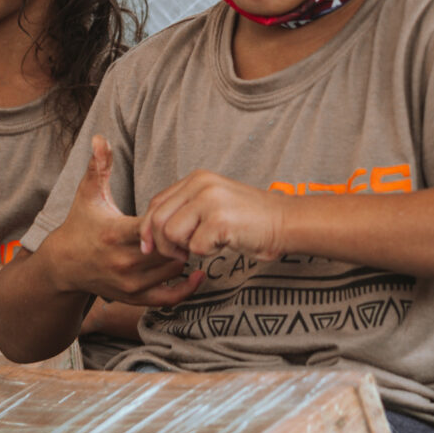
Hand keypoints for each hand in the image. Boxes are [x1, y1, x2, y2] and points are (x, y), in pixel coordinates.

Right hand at [40, 138, 202, 308]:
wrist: (63, 265)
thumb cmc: (80, 225)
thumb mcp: (88, 194)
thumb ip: (98, 166)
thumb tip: (100, 138)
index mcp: (116, 233)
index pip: (155, 226)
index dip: (173, 218)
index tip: (184, 209)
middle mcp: (123, 261)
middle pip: (170, 248)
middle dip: (186, 236)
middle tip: (199, 224)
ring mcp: (129, 283)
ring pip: (173, 270)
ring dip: (188, 256)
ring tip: (196, 240)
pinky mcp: (133, 298)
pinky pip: (168, 299)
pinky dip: (186, 289)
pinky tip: (198, 274)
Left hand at [139, 170, 289, 261]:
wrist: (285, 221)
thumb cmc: (249, 218)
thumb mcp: (212, 203)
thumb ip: (185, 210)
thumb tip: (150, 234)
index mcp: (196, 178)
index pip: (155, 203)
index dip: (148, 229)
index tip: (151, 248)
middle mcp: (201, 184)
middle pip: (157, 220)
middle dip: (162, 245)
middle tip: (180, 254)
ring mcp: (210, 201)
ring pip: (171, 234)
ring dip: (185, 249)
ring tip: (206, 245)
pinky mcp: (220, 220)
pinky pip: (195, 247)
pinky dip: (206, 253)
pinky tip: (223, 244)